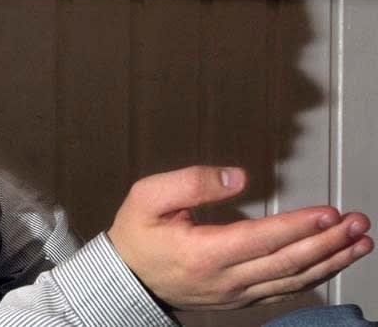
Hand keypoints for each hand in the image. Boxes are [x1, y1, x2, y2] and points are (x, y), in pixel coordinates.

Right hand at [107, 166, 372, 310]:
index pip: (262, 239)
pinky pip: (282, 291)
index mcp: (203, 253)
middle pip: (287, 263)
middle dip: (328, 243)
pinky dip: (313, 277)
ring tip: (360, 243)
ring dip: (330, 261)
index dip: (299, 226)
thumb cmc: (137, 233)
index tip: (329, 212)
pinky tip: (330, 263)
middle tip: (359, 223)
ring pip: (292, 281)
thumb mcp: (149, 196)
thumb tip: (237, 178)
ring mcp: (233, 294)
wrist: (124, 276)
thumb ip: (191, 182)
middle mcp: (224, 279)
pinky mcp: (238, 300)